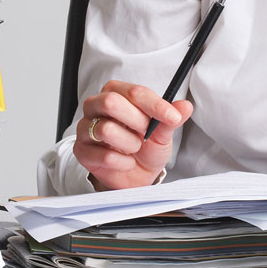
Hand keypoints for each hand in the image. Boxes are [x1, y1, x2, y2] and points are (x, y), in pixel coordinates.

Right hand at [72, 79, 193, 190]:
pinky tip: (126, 162)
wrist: (136, 176)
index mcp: (117, 93)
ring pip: (106, 129)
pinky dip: (123, 162)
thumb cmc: (146, 148)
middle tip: (146, 133)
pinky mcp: (81, 151)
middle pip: (111, 102)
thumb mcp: (162, 133)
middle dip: (137, 121)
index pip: (134, 92)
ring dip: (130, 143)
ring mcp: (85, 128)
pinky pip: (104, 155)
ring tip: (134, 148)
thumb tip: (185, 106)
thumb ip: (170, 118)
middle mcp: (96, 106)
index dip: (155, 105)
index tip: (172, 116)